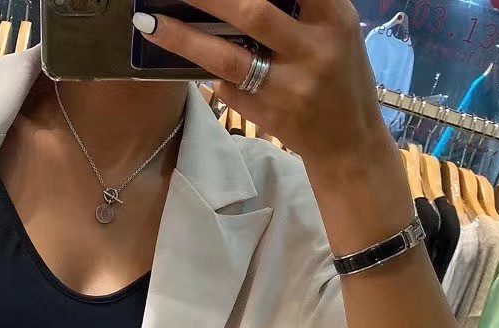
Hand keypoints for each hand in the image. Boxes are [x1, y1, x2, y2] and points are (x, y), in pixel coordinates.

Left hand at [133, 0, 393, 177]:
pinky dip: (203, 68)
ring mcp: (290, 87)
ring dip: (183, 38)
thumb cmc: (338, 74)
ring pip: (228, 58)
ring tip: (150, 22)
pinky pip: (226, 87)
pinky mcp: (268, 116)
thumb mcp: (334, 29)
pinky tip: (177, 53)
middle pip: (253, 12)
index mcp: (335, 18)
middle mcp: (315, 50)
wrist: (348, 143)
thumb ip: (301, 5)